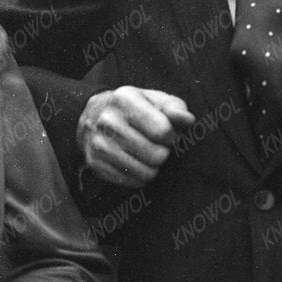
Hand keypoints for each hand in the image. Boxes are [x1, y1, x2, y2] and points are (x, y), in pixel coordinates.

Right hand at [77, 86, 194, 186]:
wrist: (93, 117)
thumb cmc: (134, 109)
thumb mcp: (155, 100)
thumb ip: (175, 108)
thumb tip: (188, 120)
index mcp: (125, 99)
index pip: (162, 131)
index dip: (171, 136)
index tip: (165, 133)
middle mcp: (108, 121)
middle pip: (156, 155)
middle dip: (163, 153)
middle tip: (156, 146)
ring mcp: (99, 144)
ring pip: (146, 173)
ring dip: (153, 167)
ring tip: (147, 155)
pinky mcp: (95, 163)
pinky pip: (132, 182)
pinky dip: (140, 177)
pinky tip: (136, 163)